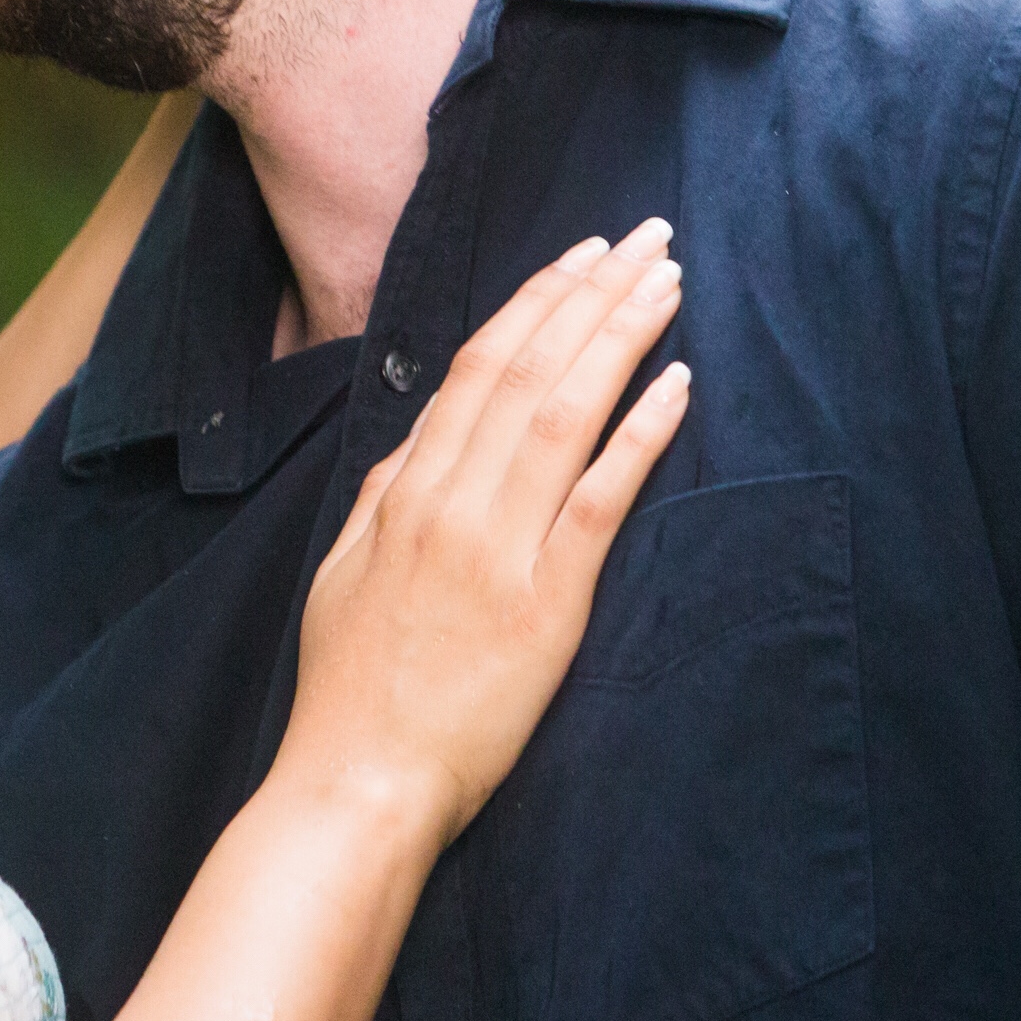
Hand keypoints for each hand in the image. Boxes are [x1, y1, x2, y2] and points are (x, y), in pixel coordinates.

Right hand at [285, 222, 690, 840]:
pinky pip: (598, 501)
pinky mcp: (544, 606)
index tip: (583, 255)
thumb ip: (385, 500)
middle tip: (649, 236)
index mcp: (405, 491)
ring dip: (622, 336)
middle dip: (593, 292)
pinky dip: (639, 434)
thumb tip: (419, 446)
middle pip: (529, 368)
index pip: (478, 366)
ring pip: (565, 412)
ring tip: (669, 282)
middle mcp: (450, 504)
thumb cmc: (353, 691)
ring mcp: (497, 550)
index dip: (537, 301)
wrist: (358, 783)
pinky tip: (676, 385)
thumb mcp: (344, 573)